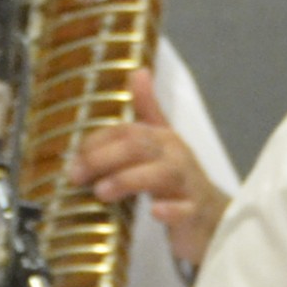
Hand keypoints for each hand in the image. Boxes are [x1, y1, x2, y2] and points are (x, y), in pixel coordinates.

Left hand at [68, 72, 229, 269]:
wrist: (213, 216)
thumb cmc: (179, 179)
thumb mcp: (162, 142)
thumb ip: (147, 109)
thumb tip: (138, 70)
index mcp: (163, 138)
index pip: (127, 129)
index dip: (97, 141)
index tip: (73, 158)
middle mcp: (176, 155)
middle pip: (139, 146)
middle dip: (104, 158)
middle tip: (75, 176)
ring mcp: (188, 184)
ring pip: (161, 174)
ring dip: (128, 180)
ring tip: (101, 192)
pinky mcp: (196, 212)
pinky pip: (186, 209)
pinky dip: (171, 210)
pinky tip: (155, 212)